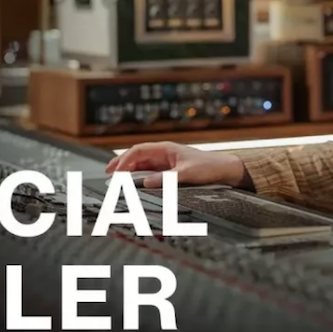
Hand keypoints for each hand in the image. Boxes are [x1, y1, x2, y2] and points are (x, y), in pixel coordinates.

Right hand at [105, 142, 246, 188]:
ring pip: (141, 163)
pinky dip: (138, 176)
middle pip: (136, 156)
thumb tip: (146, 182)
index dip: (124, 160)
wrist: (225, 170)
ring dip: (128, 170)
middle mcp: (163, 153)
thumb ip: (166, 179)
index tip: (115, 172)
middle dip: (121, 163)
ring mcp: (166, 161)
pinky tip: (133, 182)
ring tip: (115, 178)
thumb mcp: (186, 174)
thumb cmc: (209, 167)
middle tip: (107, 173)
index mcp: (165, 149)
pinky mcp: (169, 170)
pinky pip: (149, 171)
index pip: (138, 151)